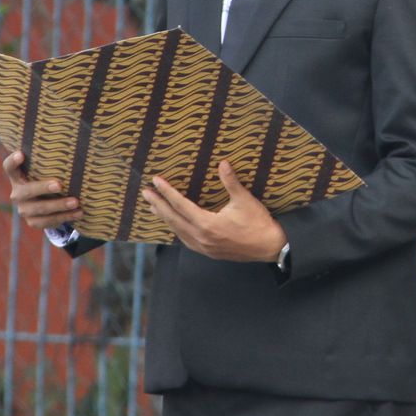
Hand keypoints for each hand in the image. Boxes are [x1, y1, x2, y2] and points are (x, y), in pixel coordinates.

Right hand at [0, 150, 82, 230]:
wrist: (47, 204)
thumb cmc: (48, 177)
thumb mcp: (46, 169)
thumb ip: (51, 158)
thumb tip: (78, 135)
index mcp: (17, 177)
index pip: (9, 167)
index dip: (12, 161)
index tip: (21, 154)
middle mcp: (17, 193)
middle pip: (27, 191)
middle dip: (43, 188)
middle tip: (59, 184)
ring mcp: (24, 209)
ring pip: (40, 209)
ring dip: (59, 205)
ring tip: (76, 202)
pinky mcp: (34, 221)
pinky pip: (49, 221)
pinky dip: (66, 217)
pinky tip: (79, 212)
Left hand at [142, 160, 286, 263]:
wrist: (270, 247)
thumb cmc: (258, 223)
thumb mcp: (245, 200)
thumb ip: (231, 182)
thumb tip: (222, 163)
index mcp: (207, 225)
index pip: (181, 205)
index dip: (167, 192)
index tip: (156, 181)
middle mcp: (201, 238)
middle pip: (173, 219)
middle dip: (158, 205)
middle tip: (146, 193)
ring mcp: (204, 247)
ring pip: (177, 231)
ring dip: (165, 218)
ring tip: (154, 207)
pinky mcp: (208, 252)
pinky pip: (186, 240)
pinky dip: (176, 229)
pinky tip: (174, 224)